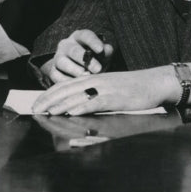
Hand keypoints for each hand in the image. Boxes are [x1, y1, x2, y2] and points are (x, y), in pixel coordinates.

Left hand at [31, 67, 179, 115]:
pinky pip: (95, 102)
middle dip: (48, 100)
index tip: (36, 103)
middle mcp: (95, 81)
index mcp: (92, 78)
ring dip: (60, 104)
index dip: (48, 94)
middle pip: (65, 89)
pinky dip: (82, 108)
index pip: (64, 85)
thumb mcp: (109, 88)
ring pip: (77, 96)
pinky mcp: (115, 97)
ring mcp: (104, 88)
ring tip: (46, 112)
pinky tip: (71, 113)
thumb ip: (93, 94)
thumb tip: (77, 106)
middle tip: (34, 109)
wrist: (156, 82)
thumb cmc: (133, 88)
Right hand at [43, 29, 113, 83]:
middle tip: (97, 69)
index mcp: (79, 37)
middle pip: (73, 50)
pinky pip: (56, 76)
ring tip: (87, 77)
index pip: (85, 36)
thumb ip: (106, 52)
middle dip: (85, 60)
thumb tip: (106, 50)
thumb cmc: (94, 60)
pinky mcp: (53, 71)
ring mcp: (58, 58)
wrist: (78, 71)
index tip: (100, 49)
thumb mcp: (102, 55)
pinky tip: (77, 85)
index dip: (93, 42)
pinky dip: (67, 81)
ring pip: (62, 62)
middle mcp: (66, 46)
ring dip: (75, 70)